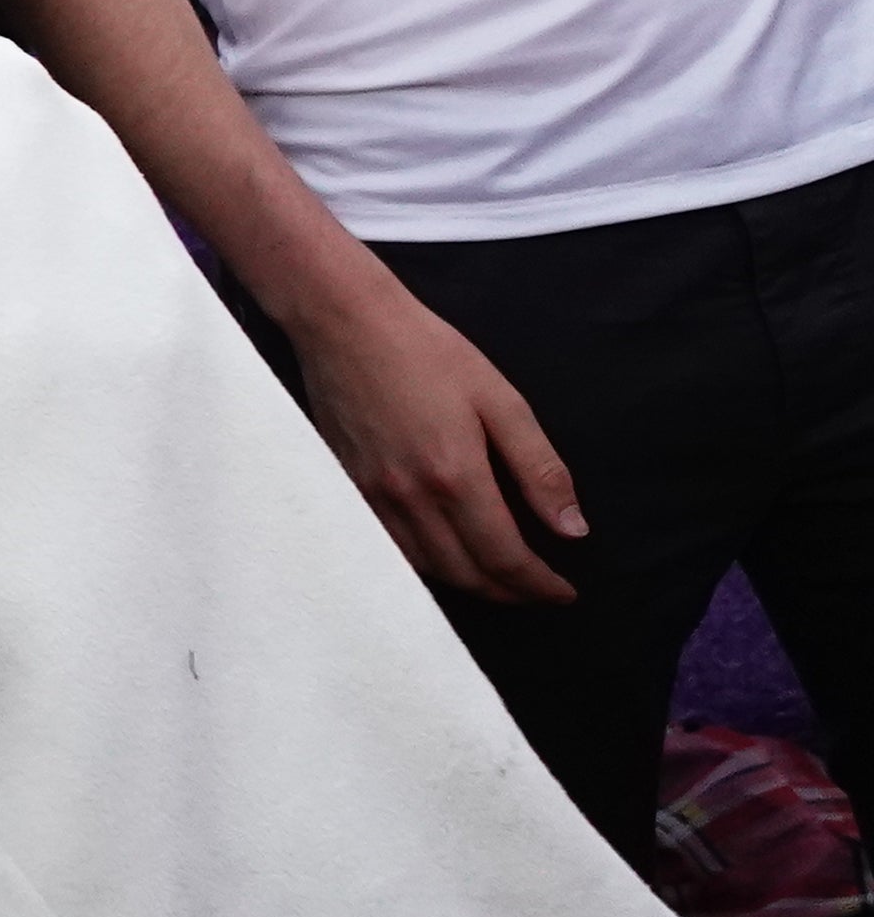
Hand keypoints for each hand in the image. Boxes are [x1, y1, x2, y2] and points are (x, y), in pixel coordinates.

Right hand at [287, 280, 581, 604]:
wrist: (344, 324)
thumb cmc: (426, 351)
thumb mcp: (500, 400)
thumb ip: (539, 469)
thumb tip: (572, 528)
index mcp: (455, 476)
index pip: (505, 557)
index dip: (540, 585)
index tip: (565, 592)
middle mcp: (411, 499)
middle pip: (467, 574)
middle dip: (510, 592)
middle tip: (540, 591)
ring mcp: (373, 498)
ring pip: (428, 569)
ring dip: (470, 584)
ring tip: (501, 580)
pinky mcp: (350, 489)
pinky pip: (393, 549)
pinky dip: (428, 566)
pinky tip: (447, 556)